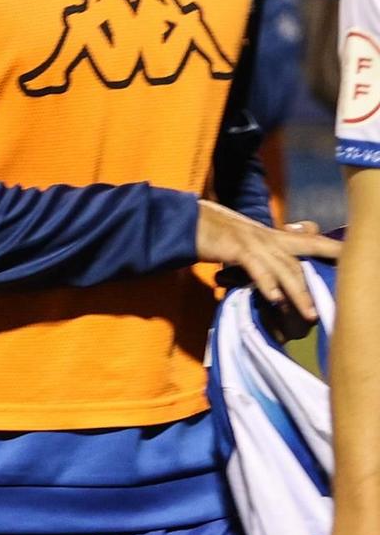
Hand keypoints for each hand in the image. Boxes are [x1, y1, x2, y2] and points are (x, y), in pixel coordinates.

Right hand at [196, 202, 341, 320]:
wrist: (183, 220)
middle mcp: (267, 236)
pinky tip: (275, 299)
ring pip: (284, 268)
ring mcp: (252, 240)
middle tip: (346, 287)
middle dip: (327, 268)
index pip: (309, 240)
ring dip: (298, 293)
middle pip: (306, 252)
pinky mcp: (236, 247)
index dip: (332, 247)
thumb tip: (273, 277)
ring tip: (310, 314)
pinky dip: (267, 284)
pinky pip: (257, 268)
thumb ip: (260, 255)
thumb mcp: (241, 241)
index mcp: (270, 235)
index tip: (351, 256)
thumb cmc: (210, 233)